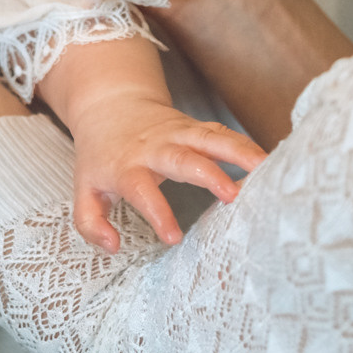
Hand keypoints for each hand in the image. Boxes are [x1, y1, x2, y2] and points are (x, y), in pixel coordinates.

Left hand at [65, 87, 265, 252]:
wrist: (109, 105)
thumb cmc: (101, 156)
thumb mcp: (84, 189)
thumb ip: (90, 223)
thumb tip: (113, 247)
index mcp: (126, 167)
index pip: (141, 191)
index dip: (157, 213)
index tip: (174, 238)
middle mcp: (155, 148)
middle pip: (183, 158)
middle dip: (208, 174)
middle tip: (233, 196)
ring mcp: (178, 134)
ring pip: (210, 138)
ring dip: (238, 152)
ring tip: (267, 169)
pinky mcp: (195, 127)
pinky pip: (223, 134)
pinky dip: (246, 145)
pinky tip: (269, 161)